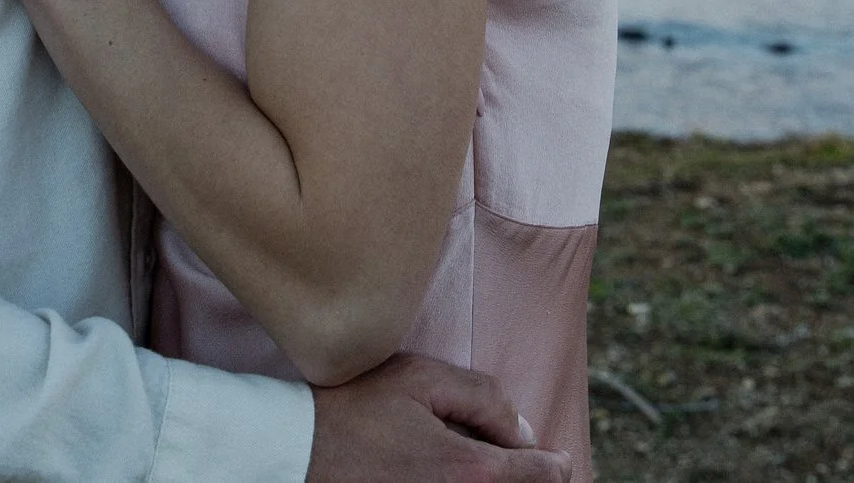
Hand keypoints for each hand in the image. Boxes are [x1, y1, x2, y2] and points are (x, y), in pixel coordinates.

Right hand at [308, 355, 567, 482]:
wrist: (294, 454)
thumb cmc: (354, 410)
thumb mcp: (421, 380)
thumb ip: (484, 398)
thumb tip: (523, 431)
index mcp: (472, 471)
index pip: (541, 475)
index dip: (556, 464)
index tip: (558, 459)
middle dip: (529, 479)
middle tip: (531, 467)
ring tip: (497, 469)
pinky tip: (453, 476)